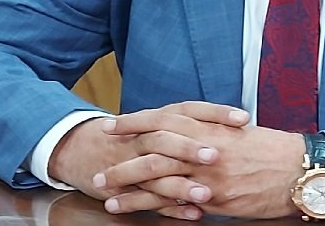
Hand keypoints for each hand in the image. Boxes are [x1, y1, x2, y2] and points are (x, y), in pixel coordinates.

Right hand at [48, 102, 249, 218]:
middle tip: (217, 155)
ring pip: (157, 172)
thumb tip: (238, 127)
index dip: (216, 113)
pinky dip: (172, 208)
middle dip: (191, 147)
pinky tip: (194, 214)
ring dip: (182, 184)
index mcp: (159, 118)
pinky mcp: (126, 188)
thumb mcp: (160, 123)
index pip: (189, 109)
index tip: (243, 118)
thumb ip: (193, 124)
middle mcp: (145, 138)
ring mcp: (133, 163)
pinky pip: (150, 200)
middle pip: (168, 138)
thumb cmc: (132, 135)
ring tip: (207, 193)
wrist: (82, 149)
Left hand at [96, 105, 305, 219]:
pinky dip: (152, 207)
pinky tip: (136, 211)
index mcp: (211, 127)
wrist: (301, 169)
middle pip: (153, 152)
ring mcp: (209, 175)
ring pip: (159, 180)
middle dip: (123, 161)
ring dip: (129, 188)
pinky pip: (177, 203)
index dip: (136, 122)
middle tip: (99, 169)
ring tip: (106, 195)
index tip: (113, 126)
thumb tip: (190, 133)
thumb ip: (212, 132)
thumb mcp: (240, 132)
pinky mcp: (216, 199)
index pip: (165, 119)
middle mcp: (205, 149)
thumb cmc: (274, 150)